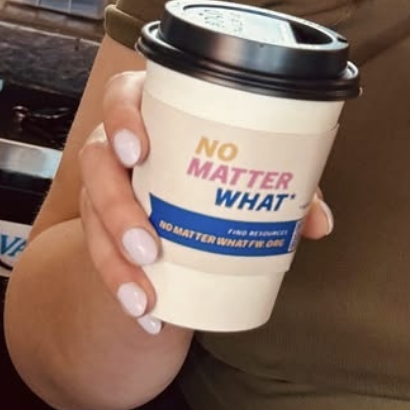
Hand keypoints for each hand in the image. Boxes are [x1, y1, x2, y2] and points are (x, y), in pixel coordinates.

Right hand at [77, 70, 333, 334]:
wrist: (189, 202)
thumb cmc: (221, 168)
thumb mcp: (251, 173)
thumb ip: (287, 189)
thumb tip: (319, 223)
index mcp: (153, 111)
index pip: (122, 97)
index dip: (123, 118)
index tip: (139, 151)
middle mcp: (118, 144)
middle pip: (97, 161)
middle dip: (117, 206)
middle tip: (147, 245)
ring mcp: (105, 183)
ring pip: (91, 214)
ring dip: (113, 259)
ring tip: (143, 293)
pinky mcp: (100, 223)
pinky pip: (97, 253)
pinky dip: (119, 285)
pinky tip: (142, 311)